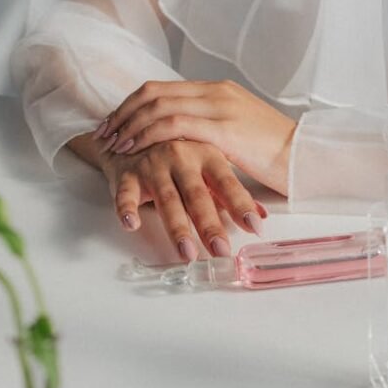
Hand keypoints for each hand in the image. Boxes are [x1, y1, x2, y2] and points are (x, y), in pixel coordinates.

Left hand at [95, 80, 296, 195]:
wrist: (306, 158)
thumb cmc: (276, 155)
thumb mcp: (239, 136)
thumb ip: (212, 132)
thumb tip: (186, 144)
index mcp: (217, 91)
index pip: (162, 89)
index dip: (131, 105)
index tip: (113, 124)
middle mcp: (215, 92)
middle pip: (153, 93)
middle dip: (122, 113)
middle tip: (103, 134)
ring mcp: (219, 107)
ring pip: (159, 106)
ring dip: (130, 125)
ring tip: (113, 145)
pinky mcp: (223, 128)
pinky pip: (174, 125)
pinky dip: (147, 135)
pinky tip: (134, 149)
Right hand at [98, 139, 266, 260]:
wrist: (130, 133)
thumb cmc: (176, 157)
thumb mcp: (207, 168)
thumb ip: (231, 194)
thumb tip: (262, 216)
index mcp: (207, 155)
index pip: (227, 183)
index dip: (241, 205)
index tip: (254, 227)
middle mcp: (181, 158)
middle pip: (197, 195)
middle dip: (209, 225)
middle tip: (221, 251)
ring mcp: (153, 165)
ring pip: (167, 199)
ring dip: (177, 227)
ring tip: (187, 254)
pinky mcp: (127, 174)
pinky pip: (126, 193)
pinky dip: (126, 208)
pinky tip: (132, 224)